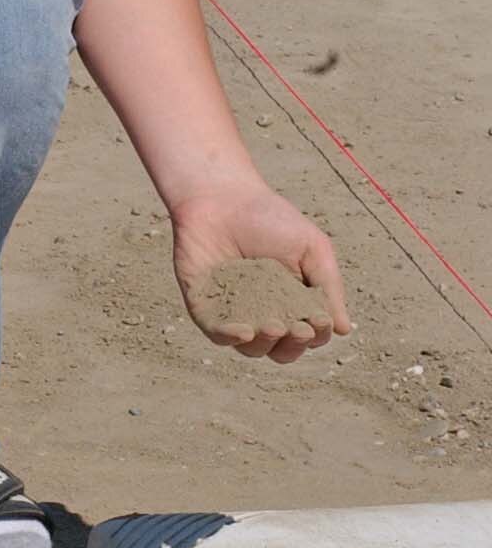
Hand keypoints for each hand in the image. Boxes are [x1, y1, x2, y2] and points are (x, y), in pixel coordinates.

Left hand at [171, 182, 351, 363]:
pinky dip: (231, 337)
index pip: (309, 334)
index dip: (316, 333)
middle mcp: (264, 314)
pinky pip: (217, 334)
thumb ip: (328, 286)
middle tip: (298, 327)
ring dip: (266, 343)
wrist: (221, 196)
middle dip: (293, 345)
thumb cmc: (270, 218)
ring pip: (252, 348)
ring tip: (273, 325)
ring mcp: (233, 314)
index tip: (318, 318)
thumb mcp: (311, 248)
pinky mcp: (204, 308)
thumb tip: (344, 330)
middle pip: (282, 350)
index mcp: (292, 304)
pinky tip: (244, 330)